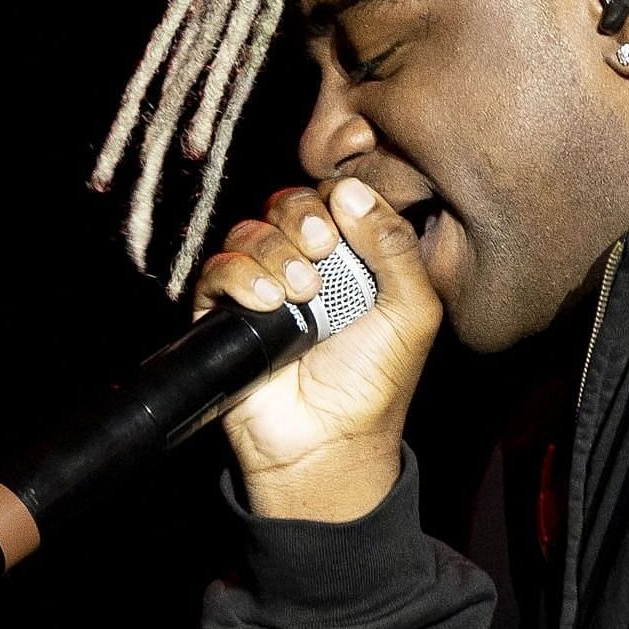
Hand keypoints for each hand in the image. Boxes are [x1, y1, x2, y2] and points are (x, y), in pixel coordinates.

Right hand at [191, 177, 442, 521]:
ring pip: (250, 230)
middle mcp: (304, 264)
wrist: (329, 440)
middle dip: (302, 215)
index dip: (336, 200)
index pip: (333, 197)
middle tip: (322, 249)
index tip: (344, 227)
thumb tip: (353, 189)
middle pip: (287, 202)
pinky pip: (217, 267)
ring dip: (276, 251)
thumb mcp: (411, 310)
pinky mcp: (225, 312)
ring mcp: (263, 286)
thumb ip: (395, 246)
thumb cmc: (375, 380)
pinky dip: (240, 274)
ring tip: (301, 293)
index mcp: (352, 257)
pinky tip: (269, 302)